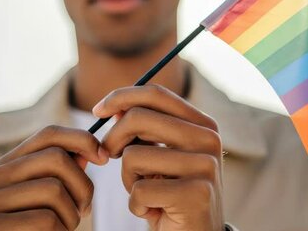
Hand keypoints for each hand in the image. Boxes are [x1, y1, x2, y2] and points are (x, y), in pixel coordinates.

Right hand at [0, 125, 108, 229]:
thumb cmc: (41, 229)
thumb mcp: (54, 196)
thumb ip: (66, 170)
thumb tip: (90, 151)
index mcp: (3, 165)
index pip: (47, 135)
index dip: (82, 140)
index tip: (104, 158)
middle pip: (55, 158)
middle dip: (81, 184)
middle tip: (83, 208)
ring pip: (53, 188)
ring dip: (72, 213)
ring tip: (65, 226)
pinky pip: (46, 219)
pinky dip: (60, 230)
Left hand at [93, 85, 223, 230]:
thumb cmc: (170, 196)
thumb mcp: (159, 157)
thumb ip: (144, 131)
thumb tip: (114, 108)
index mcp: (203, 124)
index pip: (155, 94)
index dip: (120, 97)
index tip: (98, 111)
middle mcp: (209, 139)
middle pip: (138, 118)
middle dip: (112, 139)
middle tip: (109, 157)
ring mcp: (206, 166)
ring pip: (133, 156)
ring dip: (127, 180)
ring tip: (145, 194)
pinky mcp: (197, 194)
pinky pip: (139, 190)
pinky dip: (136, 205)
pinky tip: (154, 213)